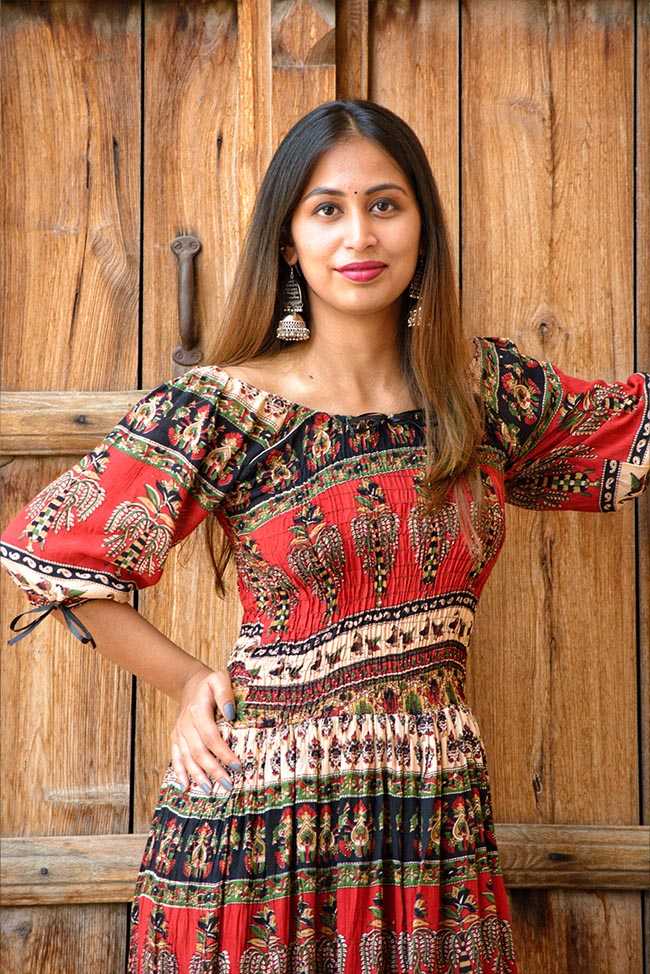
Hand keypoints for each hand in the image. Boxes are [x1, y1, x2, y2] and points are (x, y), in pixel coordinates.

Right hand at [170, 667, 241, 794]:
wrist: (191, 683)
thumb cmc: (210, 683)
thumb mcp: (220, 679)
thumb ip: (225, 694)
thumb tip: (231, 714)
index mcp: (198, 710)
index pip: (211, 736)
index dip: (223, 753)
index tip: (237, 766)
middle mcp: (186, 724)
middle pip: (198, 751)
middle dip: (213, 770)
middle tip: (227, 785)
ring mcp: (179, 732)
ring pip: (186, 757)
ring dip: (197, 775)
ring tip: (209, 791)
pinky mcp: (176, 737)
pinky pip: (175, 756)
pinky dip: (179, 772)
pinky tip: (185, 786)